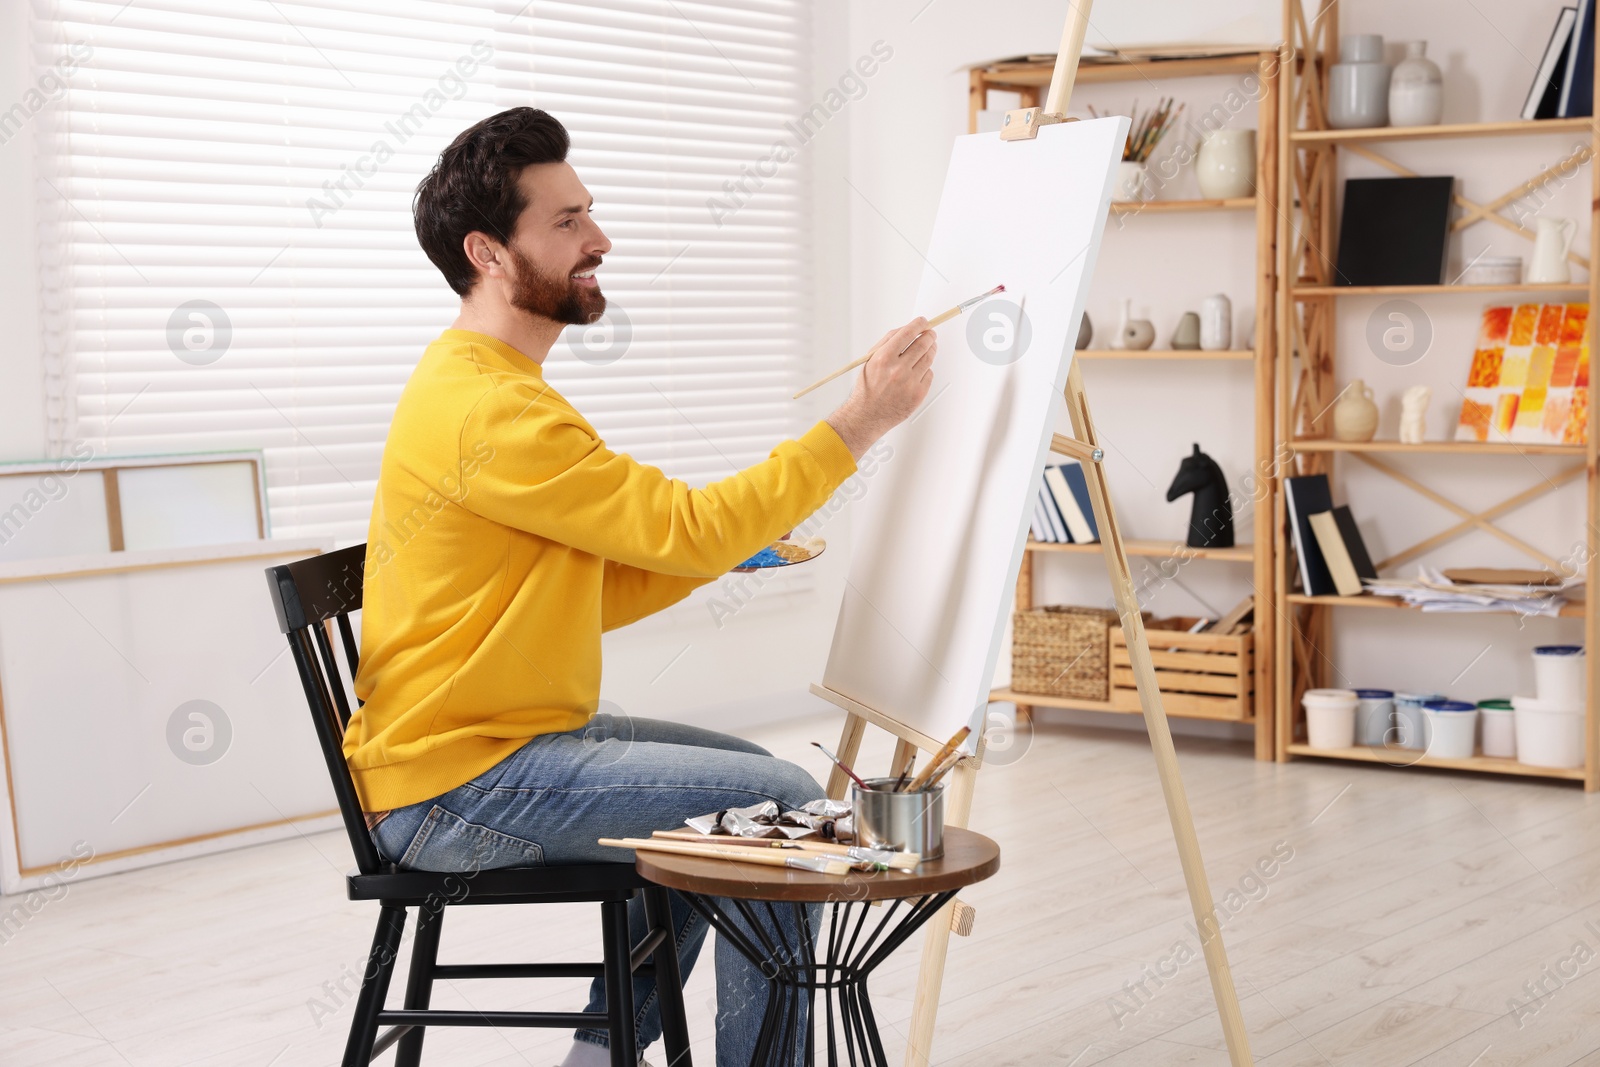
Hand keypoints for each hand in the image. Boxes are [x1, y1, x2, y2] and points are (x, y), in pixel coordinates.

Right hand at [825, 317, 935, 459]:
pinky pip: (929, 374)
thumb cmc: (868, 387)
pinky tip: (917, 372)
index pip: (908, 333)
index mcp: (884, 358)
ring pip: (929, 358)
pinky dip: (926, 370)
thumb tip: (907, 329)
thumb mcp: (871, 359)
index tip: (923, 322)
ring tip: (927, 349)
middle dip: (929, 335)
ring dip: (930, 350)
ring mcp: (910, 383)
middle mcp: (898, 370)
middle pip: (923, 344)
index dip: (919, 324)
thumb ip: (888, 341)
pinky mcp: (918, 394)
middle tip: (930, 334)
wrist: (867, 414)